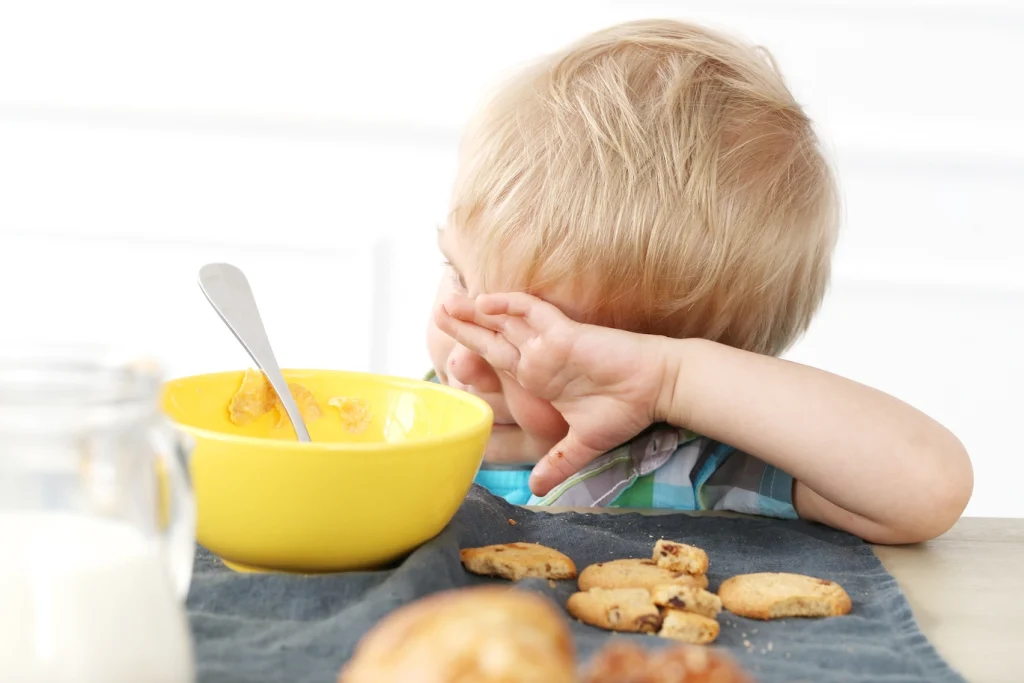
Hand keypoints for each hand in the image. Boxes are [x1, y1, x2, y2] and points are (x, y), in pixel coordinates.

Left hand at [435, 292, 669, 495]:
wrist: (655, 390)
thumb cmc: (624, 411)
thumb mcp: (583, 444)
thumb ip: (558, 462)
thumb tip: (537, 490)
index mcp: (538, 381)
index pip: (497, 368)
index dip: (473, 363)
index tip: (448, 366)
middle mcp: (538, 360)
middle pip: (493, 340)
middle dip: (464, 328)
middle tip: (437, 316)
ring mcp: (548, 345)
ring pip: (504, 323)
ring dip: (475, 313)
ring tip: (446, 303)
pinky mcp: (564, 334)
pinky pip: (532, 312)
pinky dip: (508, 305)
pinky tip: (484, 302)